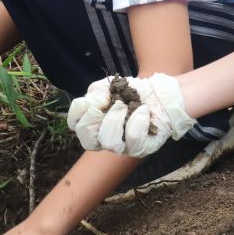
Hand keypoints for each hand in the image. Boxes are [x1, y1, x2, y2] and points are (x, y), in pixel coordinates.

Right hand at [67, 73, 193, 156]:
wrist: (159, 95)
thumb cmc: (132, 92)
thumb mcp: (109, 86)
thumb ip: (95, 93)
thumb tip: (93, 103)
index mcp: (93, 123)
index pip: (74, 125)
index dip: (78, 113)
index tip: (92, 100)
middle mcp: (104, 139)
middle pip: (87, 141)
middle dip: (95, 119)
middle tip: (109, 104)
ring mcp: (122, 147)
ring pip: (109, 143)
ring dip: (116, 119)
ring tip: (126, 106)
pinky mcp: (140, 148)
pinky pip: (133, 139)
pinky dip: (137, 121)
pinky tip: (142, 110)